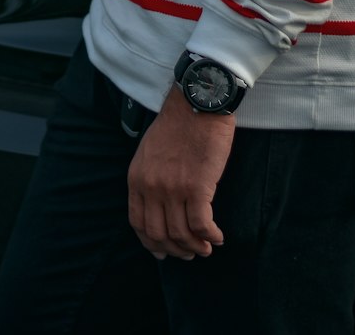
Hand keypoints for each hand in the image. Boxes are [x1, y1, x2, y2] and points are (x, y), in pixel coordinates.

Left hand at [128, 87, 234, 259]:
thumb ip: (150, 178)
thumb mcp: (150, 151)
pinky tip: (217, 236)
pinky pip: (202, 225)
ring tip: (206, 247)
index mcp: (137, 178)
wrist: (198, 102)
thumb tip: (160, 206)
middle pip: (159, 234)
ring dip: (195, 247)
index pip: (138, 223)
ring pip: (181, 234)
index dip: (151, 243)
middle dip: (175, 250)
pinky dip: (210, 236)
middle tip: (189, 253)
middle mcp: (151, 187)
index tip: (163, 251)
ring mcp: (173, 189)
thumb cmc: (178, 123)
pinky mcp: (197, 187)